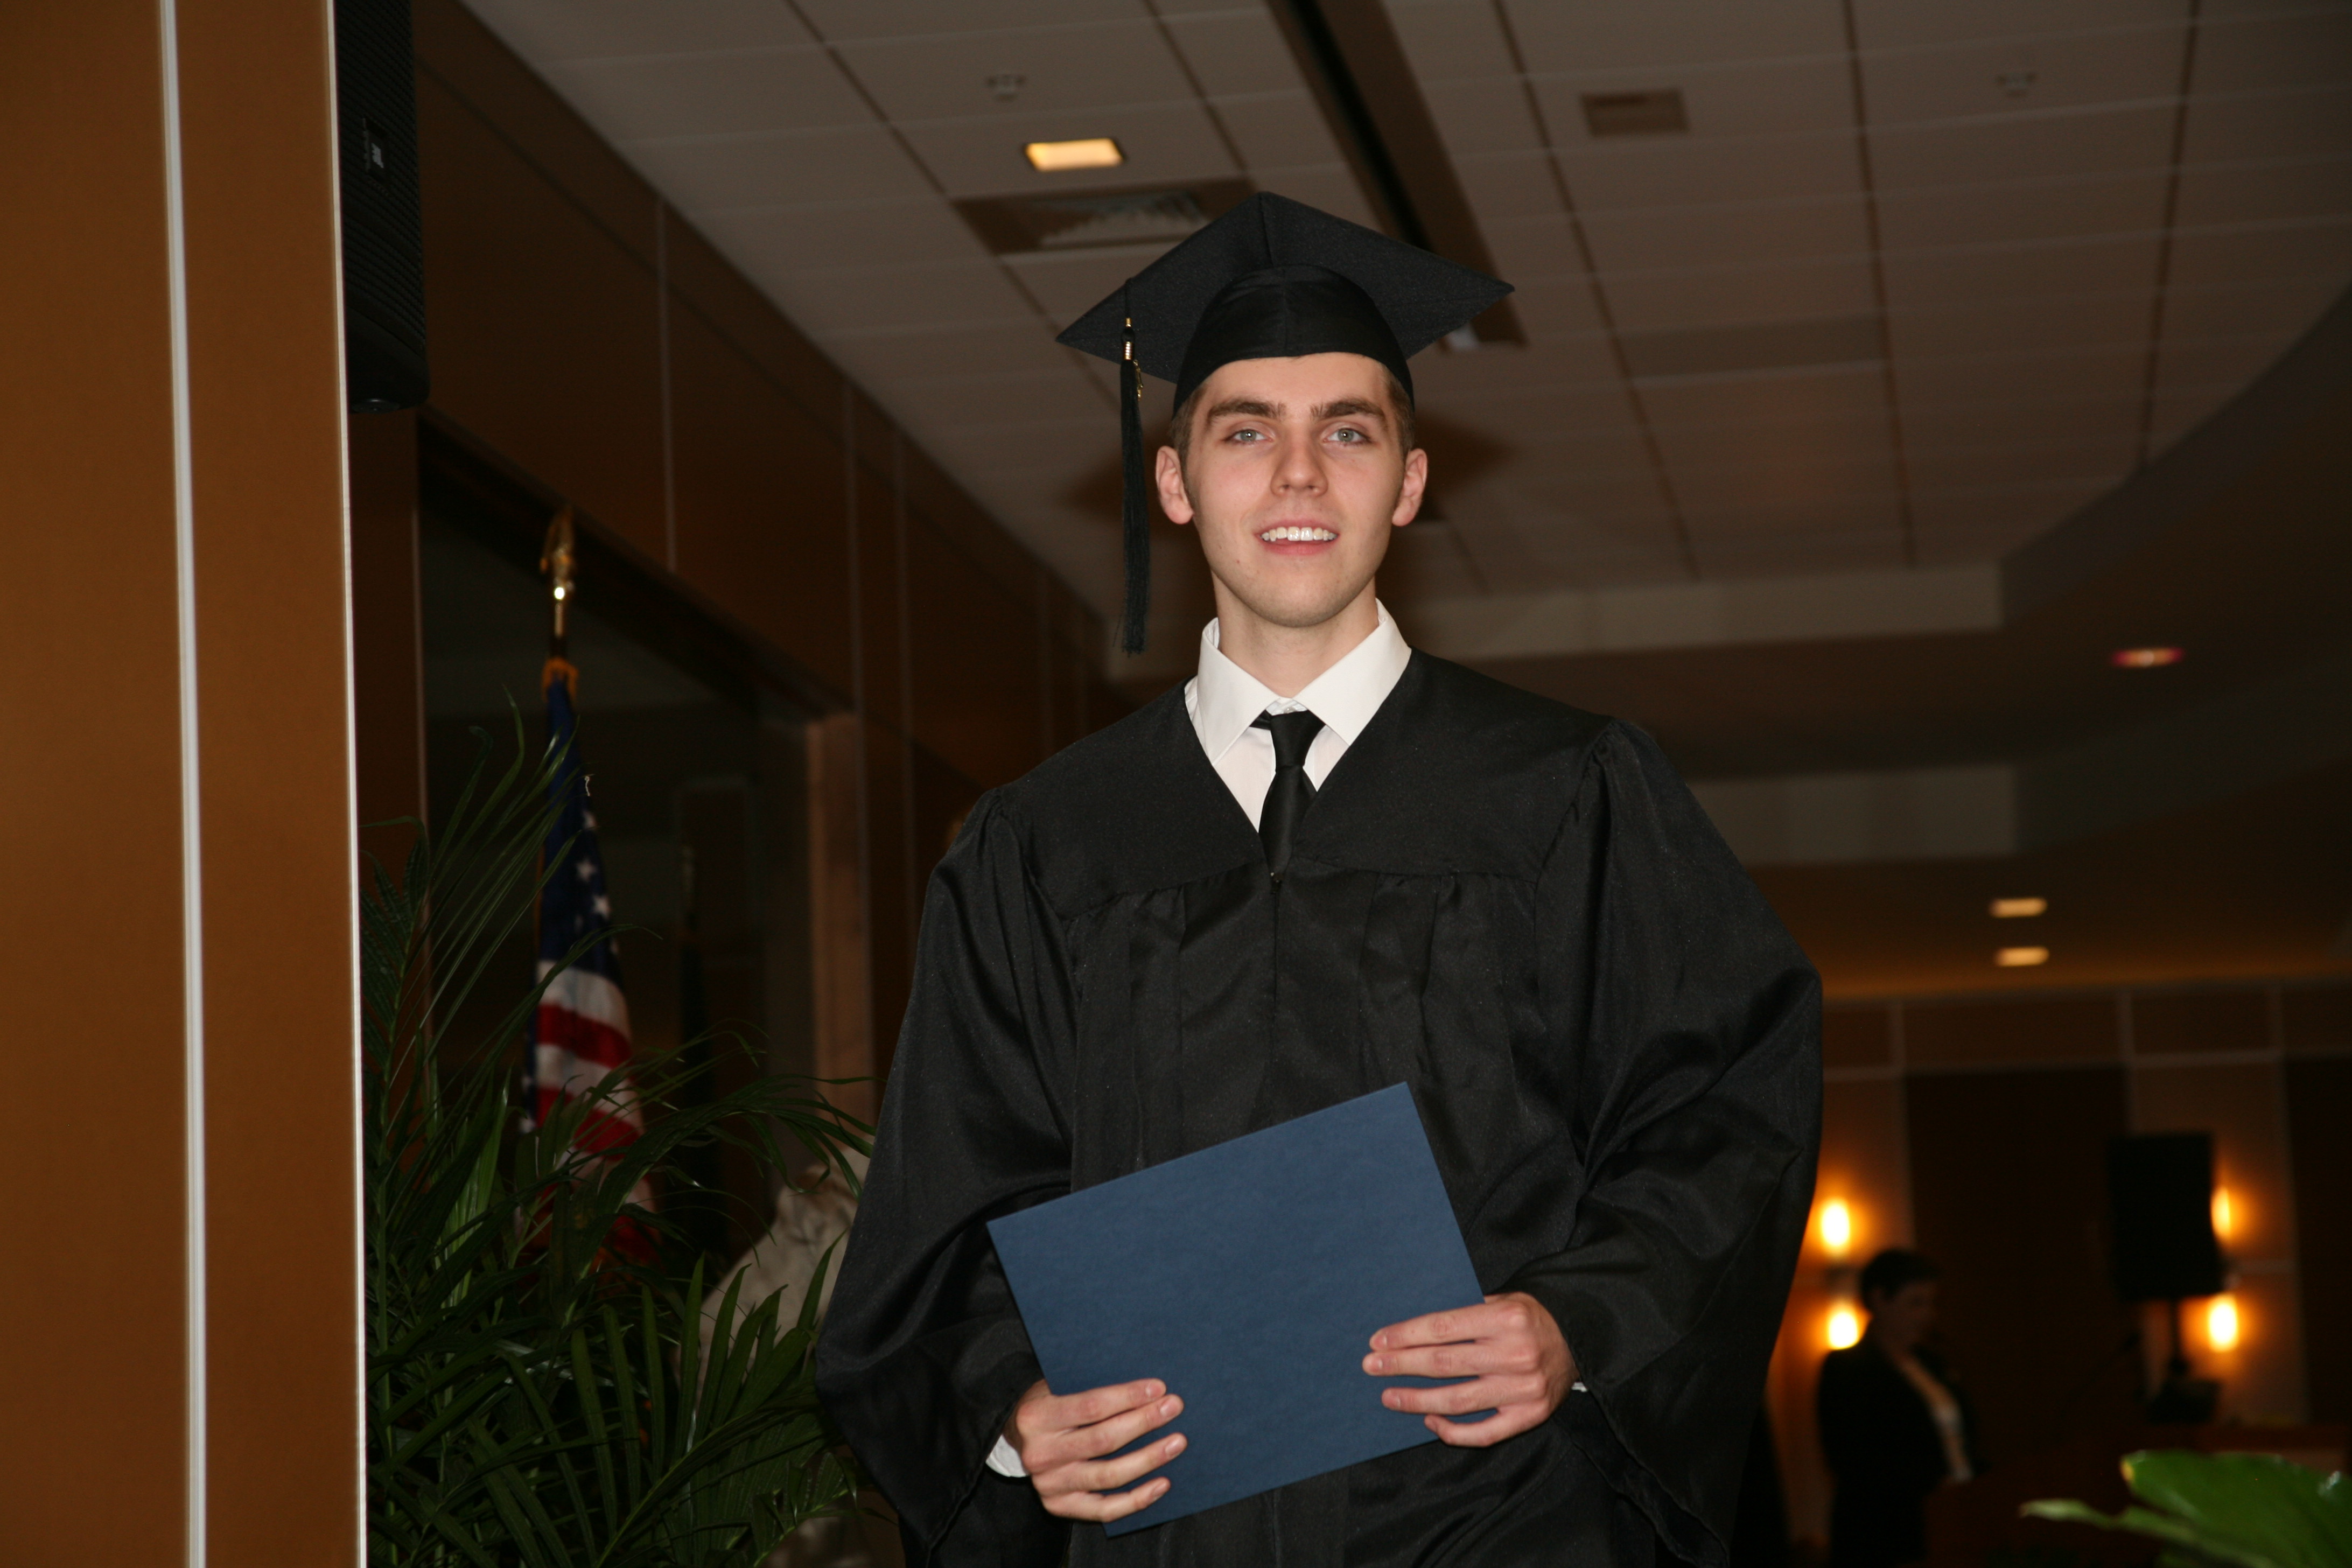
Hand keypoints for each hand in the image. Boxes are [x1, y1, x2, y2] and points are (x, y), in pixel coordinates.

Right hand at [1003, 1377, 1185, 1522]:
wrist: (1017, 1437)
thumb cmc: (1048, 1404)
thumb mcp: (1057, 1386)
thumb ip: (1090, 1386)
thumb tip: (1147, 1387)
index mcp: (1036, 1417)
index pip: (1090, 1406)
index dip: (1127, 1397)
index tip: (1158, 1388)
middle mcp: (1039, 1454)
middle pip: (1102, 1440)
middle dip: (1143, 1423)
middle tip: (1174, 1408)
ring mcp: (1049, 1484)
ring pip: (1108, 1476)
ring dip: (1148, 1459)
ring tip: (1176, 1443)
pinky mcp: (1059, 1506)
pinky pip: (1105, 1509)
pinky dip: (1137, 1499)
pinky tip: (1162, 1484)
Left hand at [1363, 1292, 1574, 1446]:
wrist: (1580, 1338)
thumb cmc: (1530, 1317)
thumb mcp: (1502, 1300)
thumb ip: (1465, 1312)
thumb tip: (1411, 1329)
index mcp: (1506, 1318)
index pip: (1443, 1328)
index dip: (1406, 1335)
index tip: (1377, 1341)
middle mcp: (1516, 1354)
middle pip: (1444, 1363)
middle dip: (1401, 1365)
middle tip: (1371, 1366)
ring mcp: (1524, 1389)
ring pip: (1458, 1400)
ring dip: (1417, 1400)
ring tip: (1389, 1396)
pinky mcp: (1531, 1415)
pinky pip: (1484, 1432)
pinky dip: (1453, 1430)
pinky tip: (1429, 1420)